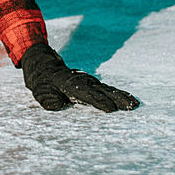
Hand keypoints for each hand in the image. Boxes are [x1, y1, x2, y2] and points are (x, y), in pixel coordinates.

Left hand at [20, 44, 139, 112]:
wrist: (43, 65)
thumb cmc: (42, 82)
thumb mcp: (39, 91)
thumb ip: (47, 98)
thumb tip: (55, 104)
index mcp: (69, 85)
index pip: (86, 94)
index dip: (98, 101)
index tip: (111, 109)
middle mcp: (83, 82)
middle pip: (102, 91)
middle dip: (117, 99)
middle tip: (131, 107)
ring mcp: (89, 82)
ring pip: (108, 89)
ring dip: (121, 96)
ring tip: (135, 104)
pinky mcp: (93, 84)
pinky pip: (108, 89)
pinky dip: (119, 94)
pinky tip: (129, 100)